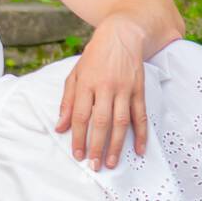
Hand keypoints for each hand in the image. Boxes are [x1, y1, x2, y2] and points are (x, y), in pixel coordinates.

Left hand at [54, 15, 147, 169]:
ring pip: (121, 121)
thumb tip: (60, 127)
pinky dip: (141, 133)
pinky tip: (139, 149)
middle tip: (94, 166)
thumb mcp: (76, 74)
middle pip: (101, 122)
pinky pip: (140, 115)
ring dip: (117, 145)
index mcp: (87, 83)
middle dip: (97, 146)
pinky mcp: (139, 89)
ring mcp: (124, 88)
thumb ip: (67, 102)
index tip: (77, 155)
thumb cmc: (95, 56)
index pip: (81, 116)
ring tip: (112, 163)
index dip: (79, 137)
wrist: (122, 34)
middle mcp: (106, 87)